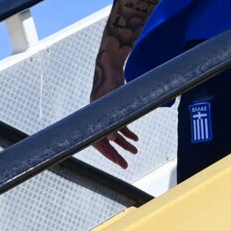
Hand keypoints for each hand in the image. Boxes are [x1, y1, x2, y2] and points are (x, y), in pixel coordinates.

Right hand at [89, 51, 141, 168]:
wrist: (110, 66)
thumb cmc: (108, 81)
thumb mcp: (111, 100)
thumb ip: (111, 118)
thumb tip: (112, 139)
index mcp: (94, 118)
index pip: (98, 141)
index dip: (108, 153)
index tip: (119, 162)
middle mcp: (98, 118)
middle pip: (106, 141)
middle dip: (116, 153)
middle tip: (125, 164)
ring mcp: (106, 114)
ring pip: (114, 133)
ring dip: (124, 144)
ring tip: (135, 151)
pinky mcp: (114, 109)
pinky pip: (120, 124)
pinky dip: (128, 132)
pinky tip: (135, 138)